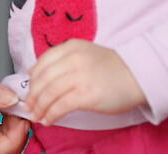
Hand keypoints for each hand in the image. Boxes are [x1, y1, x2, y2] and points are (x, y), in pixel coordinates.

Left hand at [26, 39, 145, 125]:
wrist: (138, 75)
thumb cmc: (112, 68)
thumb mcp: (84, 54)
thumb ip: (61, 60)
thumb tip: (34, 72)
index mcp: (70, 47)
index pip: (42, 62)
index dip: (32, 79)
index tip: (29, 89)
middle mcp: (73, 59)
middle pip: (42, 79)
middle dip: (33, 95)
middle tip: (29, 106)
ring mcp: (79, 76)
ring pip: (49, 93)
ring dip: (40, 107)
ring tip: (37, 116)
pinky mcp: (87, 95)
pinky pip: (61, 106)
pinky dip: (51, 115)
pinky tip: (49, 120)